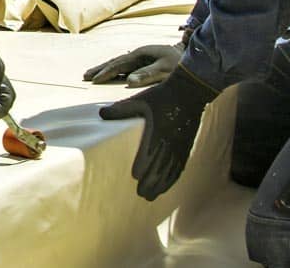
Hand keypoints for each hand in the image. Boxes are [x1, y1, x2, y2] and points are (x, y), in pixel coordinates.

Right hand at [83, 43, 181, 87]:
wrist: (194, 56)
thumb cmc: (181, 64)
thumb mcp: (166, 70)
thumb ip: (147, 75)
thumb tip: (129, 81)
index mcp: (141, 54)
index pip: (119, 64)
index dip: (106, 72)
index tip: (94, 80)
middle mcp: (139, 54)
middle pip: (115, 61)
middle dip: (100, 69)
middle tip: (85, 76)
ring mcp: (141, 57)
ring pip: (119, 63)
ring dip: (105, 69)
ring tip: (92, 74)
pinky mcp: (145, 62)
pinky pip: (125, 66)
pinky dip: (115, 70)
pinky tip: (111, 74)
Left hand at [98, 66, 217, 199]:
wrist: (188, 92)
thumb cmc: (160, 96)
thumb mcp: (138, 101)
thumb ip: (120, 110)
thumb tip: (101, 114)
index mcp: (155, 133)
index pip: (148, 155)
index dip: (143, 168)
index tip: (135, 178)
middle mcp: (168, 143)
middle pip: (159, 168)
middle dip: (151, 183)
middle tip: (142, 196)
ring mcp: (178, 146)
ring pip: (170, 170)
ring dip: (161, 184)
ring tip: (151, 196)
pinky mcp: (185, 146)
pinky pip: (180, 166)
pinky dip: (174, 177)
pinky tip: (169, 184)